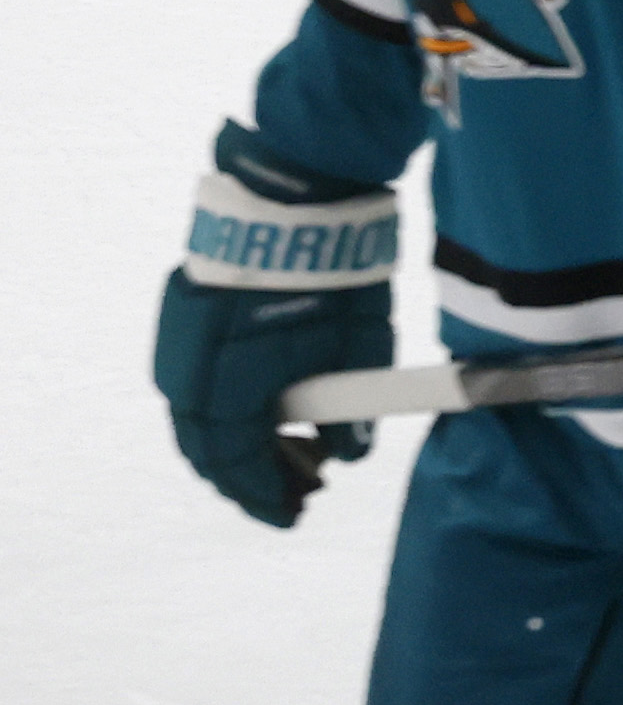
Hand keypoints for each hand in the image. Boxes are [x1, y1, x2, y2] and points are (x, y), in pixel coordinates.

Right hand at [155, 124, 396, 527]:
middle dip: (252, 473)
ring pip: (200, 414)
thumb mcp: (360, 347)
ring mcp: (180, 341)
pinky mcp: (185, 313)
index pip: (236, 463)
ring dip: (239, 439)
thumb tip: (348, 453)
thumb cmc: (337, 271)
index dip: (264, 494)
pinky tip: (271, 406)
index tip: (291, 513)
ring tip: (292, 450)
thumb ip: (349, 408)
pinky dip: (228, 402)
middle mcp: (188, 373)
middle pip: (209, 446)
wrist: (301, 191)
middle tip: (298, 488)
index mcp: (227, 389)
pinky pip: (197, 377)